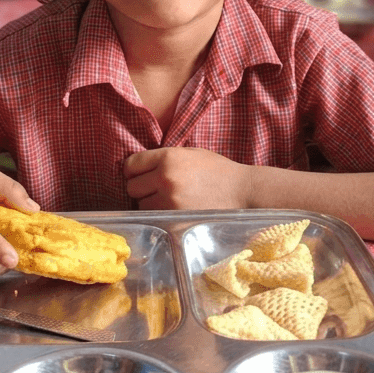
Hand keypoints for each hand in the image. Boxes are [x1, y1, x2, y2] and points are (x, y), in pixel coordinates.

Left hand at [123, 147, 252, 209]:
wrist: (243, 192)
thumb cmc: (216, 170)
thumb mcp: (190, 153)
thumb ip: (163, 157)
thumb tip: (136, 166)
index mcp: (168, 157)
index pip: (130, 165)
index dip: (133, 171)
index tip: (140, 175)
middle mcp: (165, 178)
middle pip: (132, 187)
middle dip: (141, 188)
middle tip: (157, 189)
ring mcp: (170, 201)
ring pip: (141, 205)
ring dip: (149, 204)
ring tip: (169, 200)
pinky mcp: (176, 219)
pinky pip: (154, 218)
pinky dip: (159, 215)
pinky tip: (173, 210)